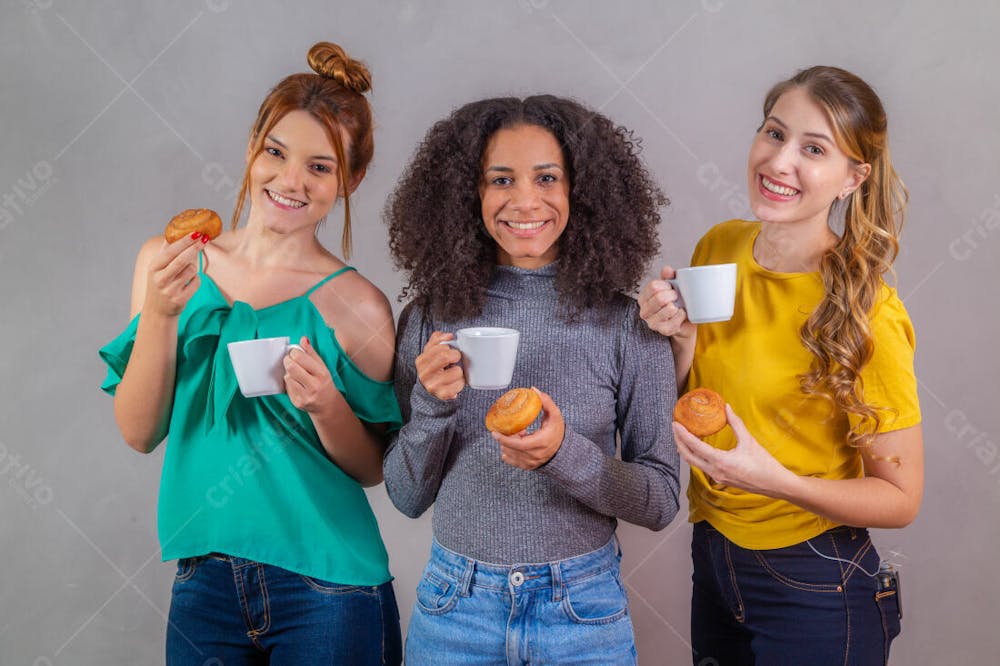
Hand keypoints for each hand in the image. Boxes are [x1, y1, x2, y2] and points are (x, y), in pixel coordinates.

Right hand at [143, 233, 207, 317]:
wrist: (157, 310)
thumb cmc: (160, 283)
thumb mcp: (157, 267)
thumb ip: (165, 250)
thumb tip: (173, 231)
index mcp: (154, 267)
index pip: (171, 251)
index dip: (185, 241)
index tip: (196, 232)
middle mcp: (160, 278)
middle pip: (182, 260)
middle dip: (195, 247)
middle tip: (205, 238)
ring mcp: (170, 290)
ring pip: (191, 270)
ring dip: (193, 268)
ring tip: (186, 272)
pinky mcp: (180, 300)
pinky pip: (196, 283)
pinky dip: (196, 280)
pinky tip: (188, 283)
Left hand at [284, 337, 340, 413]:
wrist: (327, 405)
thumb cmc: (324, 382)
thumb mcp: (322, 366)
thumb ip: (311, 353)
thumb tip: (303, 339)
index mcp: (321, 374)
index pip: (299, 357)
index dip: (294, 353)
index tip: (294, 353)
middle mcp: (314, 386)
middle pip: (291, 367)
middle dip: (287, 361)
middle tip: (290, 360)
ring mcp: (305, 396)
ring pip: (287, 377)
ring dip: (289, 373)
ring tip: (296, 373)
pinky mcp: (297, 403)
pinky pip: (287, 387)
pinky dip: (289, 383)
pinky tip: (296, 383)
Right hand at [416, 331, 464, 400]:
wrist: (431, 388)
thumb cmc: (435, 366)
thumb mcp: (431, 351)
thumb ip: (437, 339)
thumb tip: (449, 336)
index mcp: (421, 361)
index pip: (439, 347)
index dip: (449, 347)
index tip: (451, 350)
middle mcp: (424, 374)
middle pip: (445, 356)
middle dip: (456, 355)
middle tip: (456, 358)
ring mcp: (432, 385)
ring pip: (456, 371)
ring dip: (460, 370)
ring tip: (455, 372)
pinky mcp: (442, 394)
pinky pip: (459, 385)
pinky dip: (461, 382)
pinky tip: (456, 382)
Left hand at [492, 388, 564, 469]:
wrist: (562, 450)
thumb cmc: (558, 432)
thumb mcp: (555, 415)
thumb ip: (546, 402)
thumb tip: (534, 390)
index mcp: (540, 442)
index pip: (518, 444)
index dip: (504, 439)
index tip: (494, 432)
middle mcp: (534, 455)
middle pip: (511, 449)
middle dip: (505, 438)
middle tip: (511, 429)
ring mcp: (530, 463)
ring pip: (509, 455)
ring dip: (507, 444)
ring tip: (518, 436)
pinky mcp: (527, 467)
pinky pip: (511, 461)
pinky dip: (508, 452)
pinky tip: (514, 445)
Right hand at [638, 264, 695, 338]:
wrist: (685, 321)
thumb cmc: (677, 302)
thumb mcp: (672, 285)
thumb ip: (668, 276)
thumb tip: (667, 270)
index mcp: (644, 297)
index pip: (653, 286)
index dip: (666, 285)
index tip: (671, 288)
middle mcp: (644, 311)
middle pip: (660, 298)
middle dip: (673, 296)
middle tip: (678, 297)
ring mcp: (652, 322)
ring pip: (668, 309)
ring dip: (678, 306)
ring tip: (679, 306)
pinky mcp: (662, 331)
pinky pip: (674, 321)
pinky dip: (681, 316)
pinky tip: (682, 314)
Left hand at [673, 404, 795, 496]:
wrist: (776, 485)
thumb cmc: (764, 464)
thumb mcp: (749, 441)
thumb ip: (736, 423)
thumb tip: (726, 407)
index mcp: (721, 462)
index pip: (695, 447)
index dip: (683, 434)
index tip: (675, 424)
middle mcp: (715, 472)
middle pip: (689, 457)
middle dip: (679, 442)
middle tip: (674, 428)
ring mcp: (717, 478)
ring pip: (694, 463)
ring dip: (686, 450)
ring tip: (682, 436)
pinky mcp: (721, 480)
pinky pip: (702, 467)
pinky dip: (696, 456)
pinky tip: (697, 447)